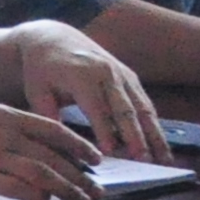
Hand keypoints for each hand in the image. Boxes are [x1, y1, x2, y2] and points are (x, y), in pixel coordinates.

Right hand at [0, 96, 101, 199]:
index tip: (96, 158)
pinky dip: (35, 196)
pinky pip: (14, 188)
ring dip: (66, 188)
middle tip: (97, 188)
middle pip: (52, 156)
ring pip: (40, 173)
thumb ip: (5, 126)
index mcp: (2, 115)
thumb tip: (35, 146)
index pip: (52, 130)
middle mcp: (0, 133)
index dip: (78, 145)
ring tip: (80, 199)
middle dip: (80, 174)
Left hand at [10, 21, 164, 162]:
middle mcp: (107, 73)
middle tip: (142, 160)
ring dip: (154, 135)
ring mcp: (122, 74)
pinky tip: (161, 147)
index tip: (109, 152)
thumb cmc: (41, 70)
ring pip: (143, 108)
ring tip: (164, 160)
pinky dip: (155, 127)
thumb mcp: (35, 90)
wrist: (53, 38)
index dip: (103, 130)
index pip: (96, 107)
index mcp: (81, 75)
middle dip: (135, 136)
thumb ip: (47, 115)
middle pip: (125, 109)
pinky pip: (146, 104)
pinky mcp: (131, 78)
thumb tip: (61, 145)